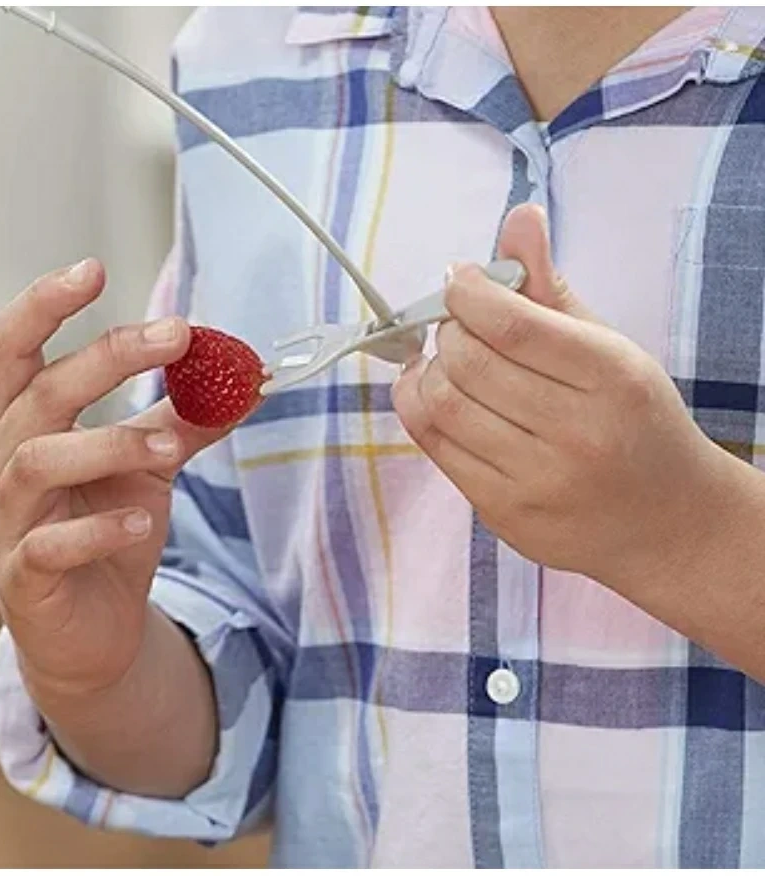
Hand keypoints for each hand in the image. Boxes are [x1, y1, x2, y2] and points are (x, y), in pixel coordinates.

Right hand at [0, 259, 224, 700]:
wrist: (92, 628)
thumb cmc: (107, 529)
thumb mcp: (149, 464)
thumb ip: (186, 417)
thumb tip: (246, 372)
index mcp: (18, 422)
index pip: (11, 347)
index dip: (44, 303)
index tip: (94, 268)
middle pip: (41, 391)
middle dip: (110, 357)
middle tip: (178, 337)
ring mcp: (4, 521)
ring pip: (39, 461)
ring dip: (113, 443)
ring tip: (172, 447)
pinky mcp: (23, 577)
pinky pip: (51, 545)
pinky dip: (101, 527)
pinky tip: (145, 520)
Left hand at [393, 205, 727, 584]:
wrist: (664, 520)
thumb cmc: (635, 421)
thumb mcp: (608, 347)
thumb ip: (552, 286)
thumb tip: (517, 217)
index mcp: (611, 378)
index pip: (511, 323)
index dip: (467, 292)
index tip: (459, 280)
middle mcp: (576, 433)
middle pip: (467, 363)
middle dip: (447, 331)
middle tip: (457, 325)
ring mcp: (537, 482)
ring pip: (442, 406)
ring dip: (429, 371)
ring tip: (445, 360)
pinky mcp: (505, 515)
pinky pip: (436, 449)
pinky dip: (422, 410)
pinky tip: (437, 395)